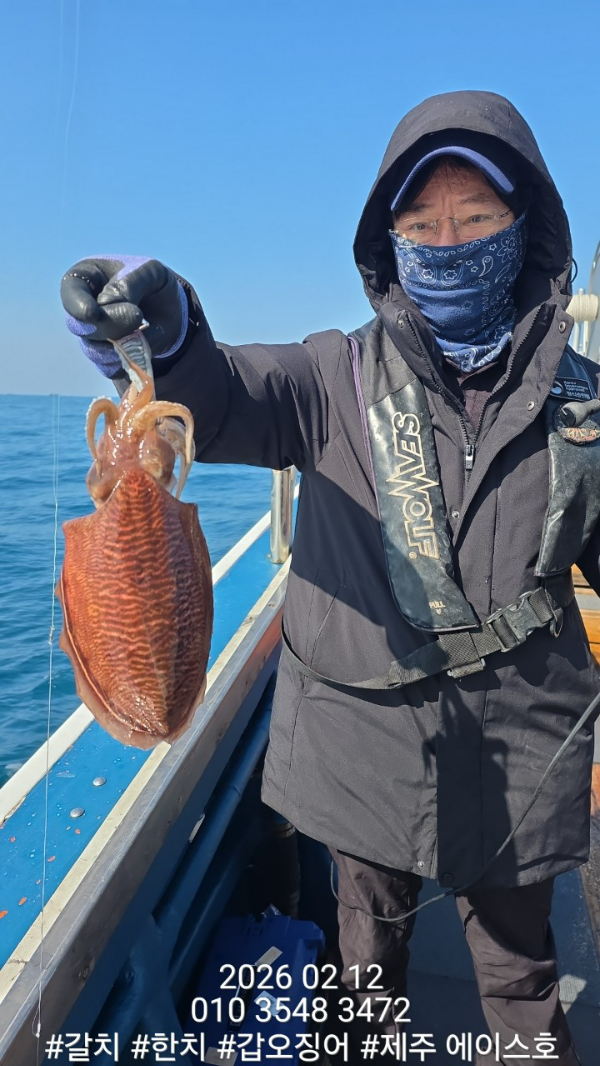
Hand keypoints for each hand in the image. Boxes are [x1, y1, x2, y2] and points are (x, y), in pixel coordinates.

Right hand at [61, 255, 187, 376]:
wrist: (169, 308)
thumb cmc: (152, 281)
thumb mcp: (148, 271)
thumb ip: (128, 282)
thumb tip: (107, 304)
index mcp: (85, 278)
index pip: (70, 293)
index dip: (77, 305)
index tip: (92, 313)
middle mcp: (81, 310)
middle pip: (81, 327)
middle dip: (110, 326)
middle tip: (137, 316)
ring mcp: (91, 337)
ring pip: (95, 351)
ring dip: (122, 345)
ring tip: (145, 329)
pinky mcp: (105, 359)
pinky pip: (110, 368)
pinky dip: (129, 361)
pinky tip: (144, 347)